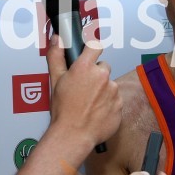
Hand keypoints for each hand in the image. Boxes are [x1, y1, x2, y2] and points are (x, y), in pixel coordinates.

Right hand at [46, 33, 122, 147]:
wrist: (74, 135)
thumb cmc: (64, 111)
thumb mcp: (55, 81)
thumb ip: (56, 57)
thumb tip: (58, 40)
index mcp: (85, 68)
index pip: (95, 46)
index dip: (93, 50)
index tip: (91, 53)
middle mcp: (102, 76)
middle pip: (103, 67)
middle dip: (95, 75)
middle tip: (84, 88)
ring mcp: (113, 90)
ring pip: (110, 84)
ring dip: (102, 90)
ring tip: (89, 102)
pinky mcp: (120, 104)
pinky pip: (115, 99)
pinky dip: (109, 103)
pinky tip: (97, 111)